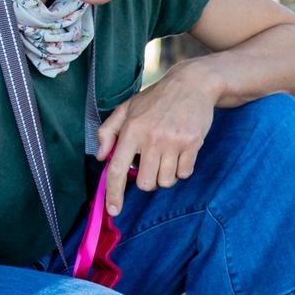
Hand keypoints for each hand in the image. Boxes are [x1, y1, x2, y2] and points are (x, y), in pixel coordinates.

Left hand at [94, 67, 221, 217]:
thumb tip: (101, 157)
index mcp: (132, 129)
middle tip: (150, 165)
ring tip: (166, 157)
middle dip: (147, 181)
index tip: (113, 210)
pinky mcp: (192, 144)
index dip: (113, 193)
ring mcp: (173, 142)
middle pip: (145, 183)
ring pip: (165, 181)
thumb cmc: (157, 98)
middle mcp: (151, 138)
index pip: (117, 169)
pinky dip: (181, 170)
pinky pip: (184, 174)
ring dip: (165, 175)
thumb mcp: (127, 108)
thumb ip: (108, 131)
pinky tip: (180, 154)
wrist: (192, 84)